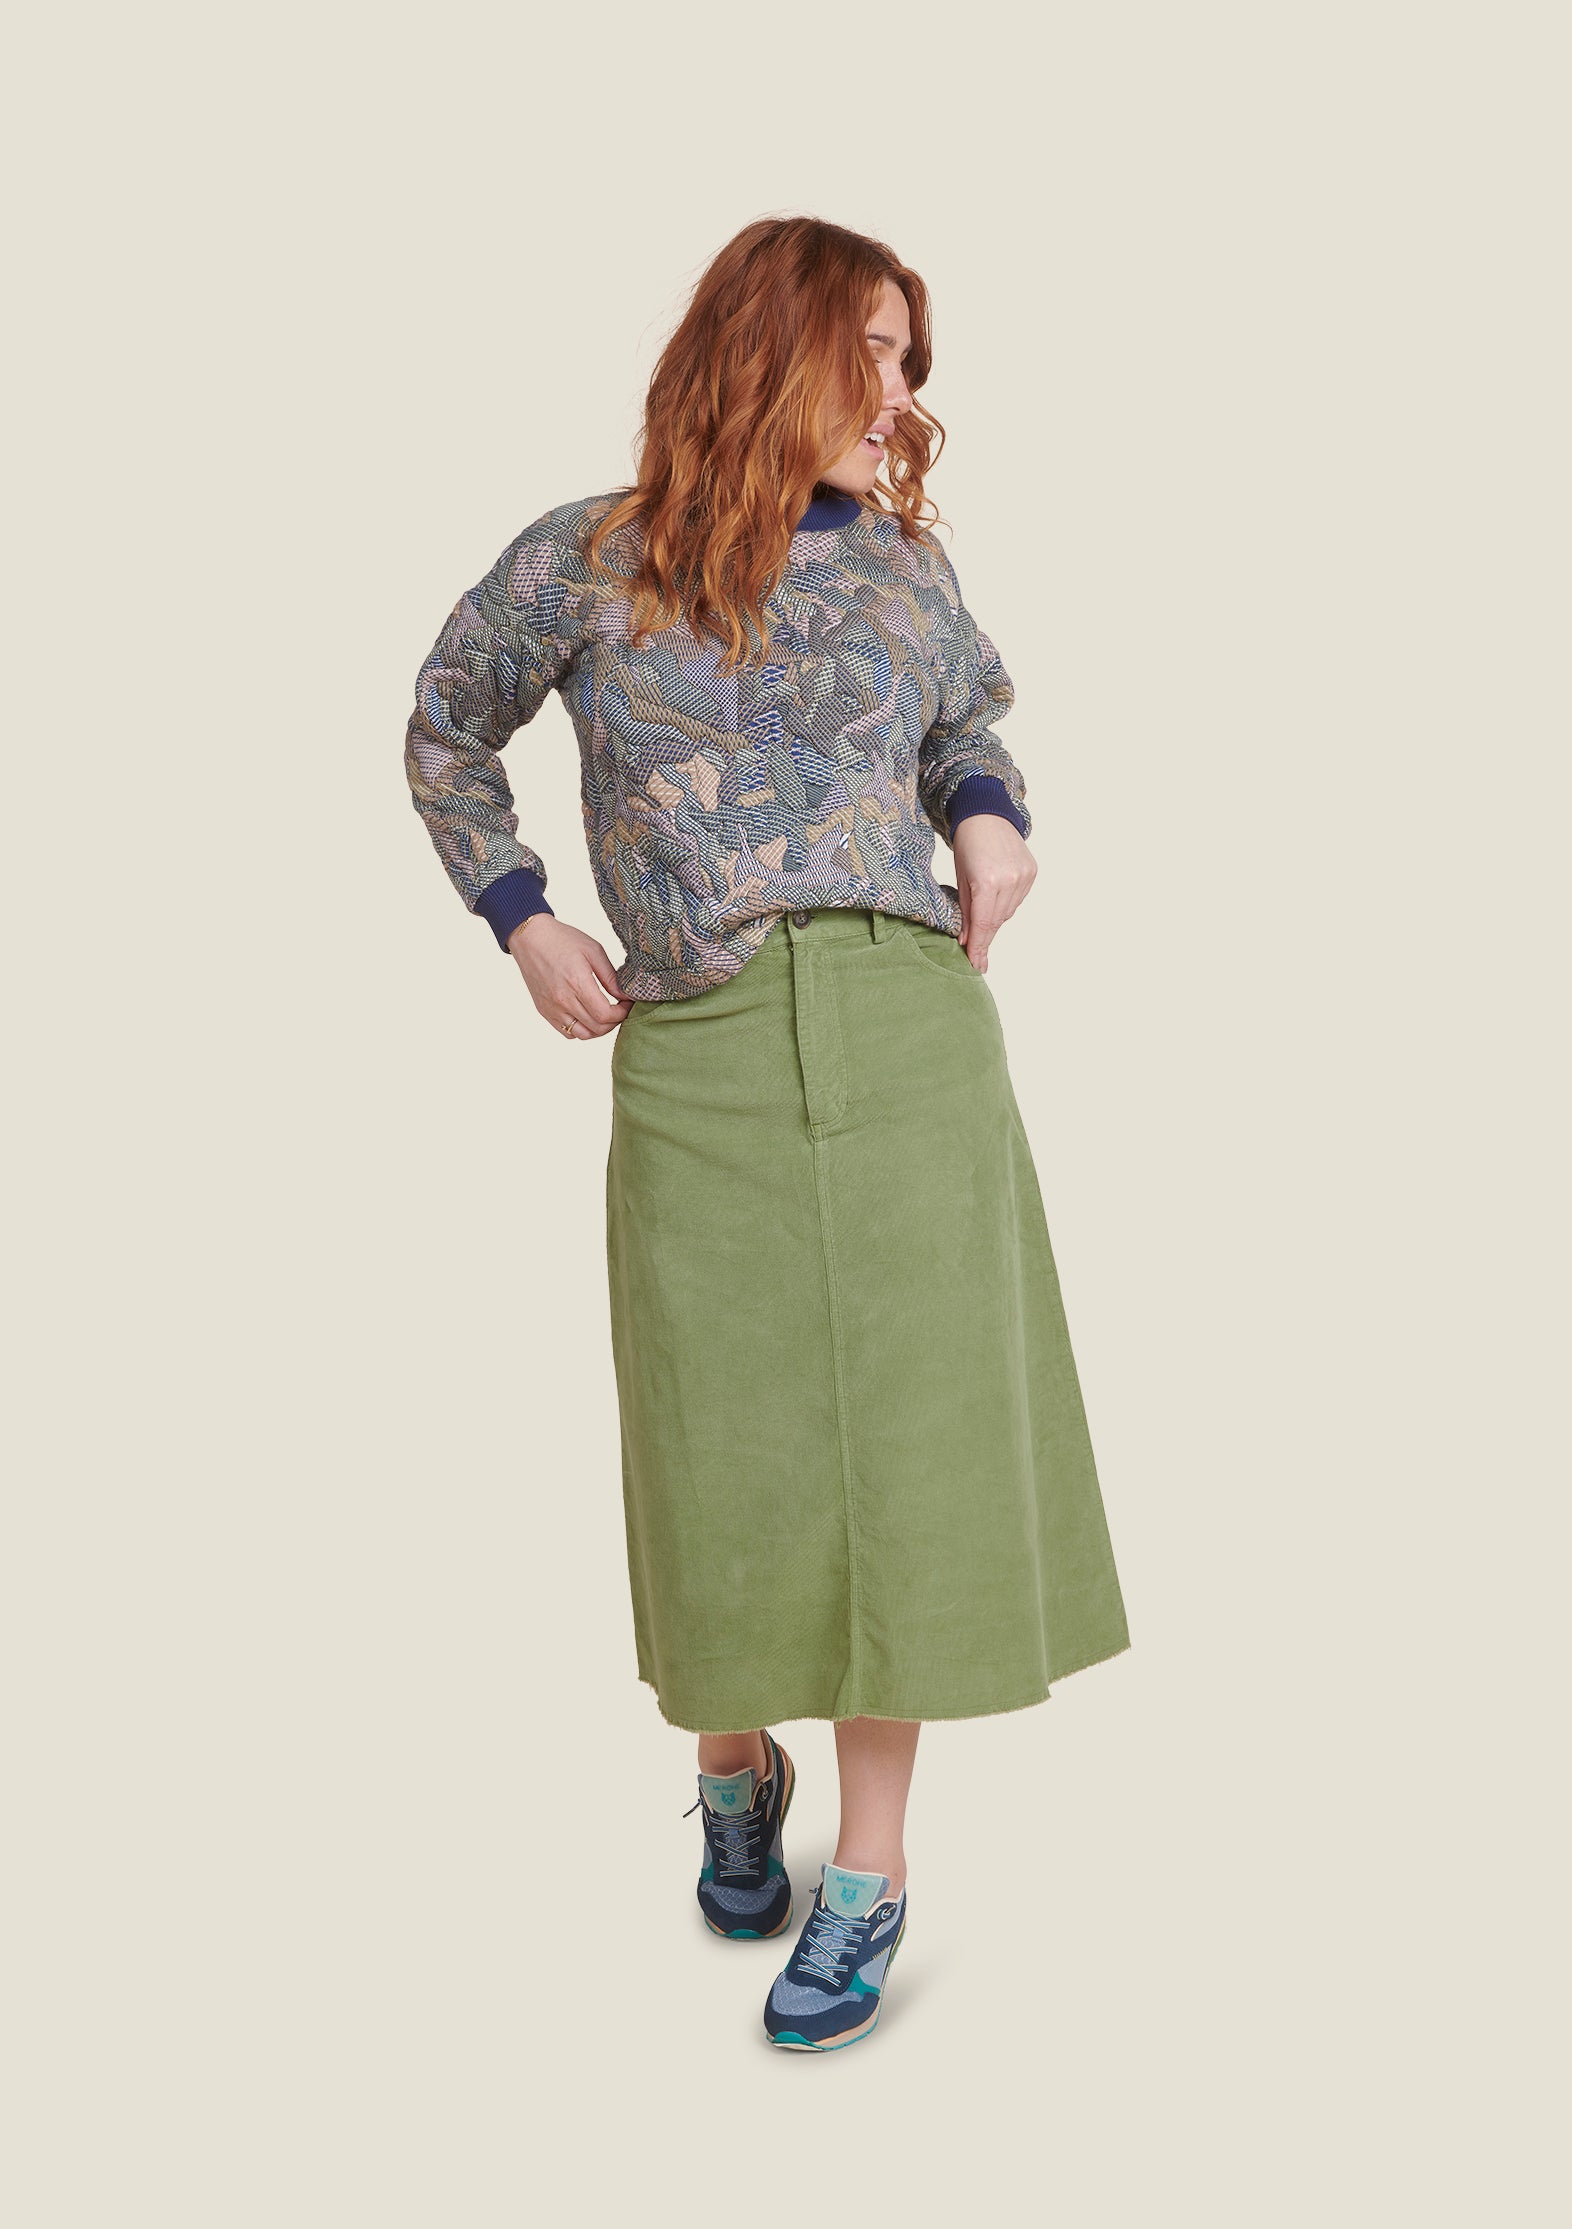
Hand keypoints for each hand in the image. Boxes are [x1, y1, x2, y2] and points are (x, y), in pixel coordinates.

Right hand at [507, 914, 633, 1037]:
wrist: (530, 938)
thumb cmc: (562, 940)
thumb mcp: (593, 951)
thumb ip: (611, 977)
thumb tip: (625, 996)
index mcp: (577, 983)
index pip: (605, 1014)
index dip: (622, 1013)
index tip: (628, 1004)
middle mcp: (563, 1000)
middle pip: (597, 1028)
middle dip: (614, 1021)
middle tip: (620, 1009)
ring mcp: (552, 1008)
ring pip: (583, 1034)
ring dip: (599, 1029)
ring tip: (605, 1015)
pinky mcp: (544, 1011)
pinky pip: (567, 1032)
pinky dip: (581, 1030)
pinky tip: (587, 1016)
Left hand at [952, 815, 1036, 970]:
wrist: (986, 814)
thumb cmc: (967, 844)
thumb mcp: (960, 878)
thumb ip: (964, 911)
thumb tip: (967, 941)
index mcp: (986, 881)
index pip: (983, 924)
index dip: (979, 947)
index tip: (976, 965)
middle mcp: (1009, 880)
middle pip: (996, 921)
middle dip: (984, 936)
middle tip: (975, 950)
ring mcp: (1024, 876)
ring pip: (1008, 912)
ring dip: (994, 918)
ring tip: (983, 908)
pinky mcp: (1032, 872)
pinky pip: (1017, 900)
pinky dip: (1006, 904)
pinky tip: (997, 895)